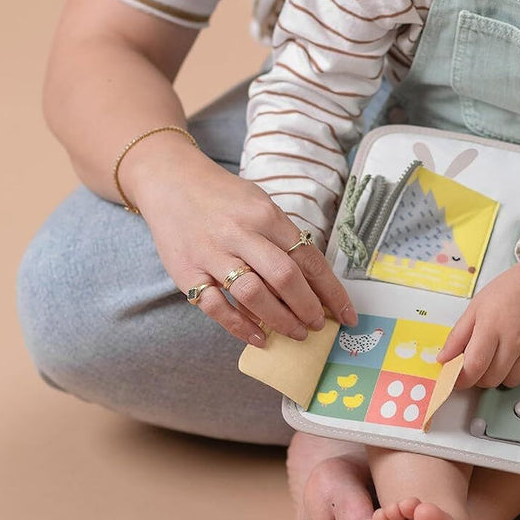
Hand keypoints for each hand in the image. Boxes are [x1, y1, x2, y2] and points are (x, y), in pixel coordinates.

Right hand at [123, 136, 356, 346]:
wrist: (172, 182)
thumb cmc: (225, 197)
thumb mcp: (261, 204)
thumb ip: (282, 238)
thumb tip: (312, 281)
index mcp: (266, 214)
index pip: (308, 258)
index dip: (331, 291)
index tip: (347, 313)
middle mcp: (241, 233)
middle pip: (284, 277)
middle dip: (308, 308)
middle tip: (319, 325)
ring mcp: (212, 254)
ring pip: (253, 295)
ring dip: (281, 320)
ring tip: (297, 334)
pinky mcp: (187, 272)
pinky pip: (216, 307)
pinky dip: (240, 327)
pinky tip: (259, 337)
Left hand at [437, 247, 519, 388]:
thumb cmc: (509, 292)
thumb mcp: (476, 307)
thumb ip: (457, 336)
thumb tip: (443, 360)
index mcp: (491, 325)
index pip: (474, 367)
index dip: (463, 379)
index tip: (460, 379)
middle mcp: (515, 339)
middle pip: (491, 379)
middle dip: (482, 375)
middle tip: (484, 360)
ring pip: (512, 381)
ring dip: (503, 374)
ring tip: (505, 352)